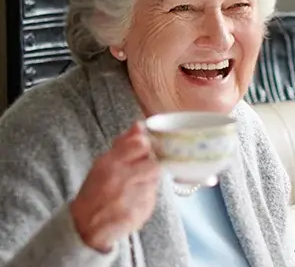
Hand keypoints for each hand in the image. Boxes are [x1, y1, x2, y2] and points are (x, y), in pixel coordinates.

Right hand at [70, 121, 161, 251]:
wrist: (85, 224)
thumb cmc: (96, 190)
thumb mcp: (104, 163)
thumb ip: (124, 144)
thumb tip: (140, 124)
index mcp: (109, 163)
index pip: (141, 145)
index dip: (149, 147)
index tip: (147, 152)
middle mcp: (121, 178)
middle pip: (154, 164)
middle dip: (151, 167)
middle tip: (142, 173)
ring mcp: (131, 197)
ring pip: (155, 182)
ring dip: (149, 183)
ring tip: (134, 188)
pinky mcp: (140, 212)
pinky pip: (153, 199)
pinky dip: (146, 198)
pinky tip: (133, 201)